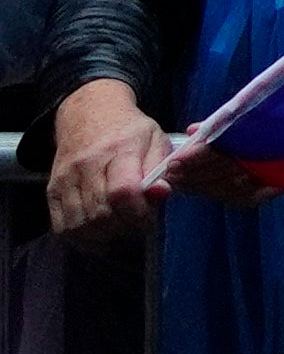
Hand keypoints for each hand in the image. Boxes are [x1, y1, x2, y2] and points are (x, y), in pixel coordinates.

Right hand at [41, 78, 170, 239]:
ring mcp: (65, 179)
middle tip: (135, 223)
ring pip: (81, 223)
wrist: (88, 115)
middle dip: (123, 226)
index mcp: (119, 149)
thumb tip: (161, 193)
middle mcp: (87, 165)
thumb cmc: (128, 131)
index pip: (123, 192)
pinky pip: (62, 227)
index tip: (148, 216)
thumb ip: (160, 169)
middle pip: (101, 213)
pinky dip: (81, 238)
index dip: (138, 212)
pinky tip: (98, 234)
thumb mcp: (155, 140)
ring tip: (119, 227)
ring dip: (103, 235)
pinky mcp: (52, 191)